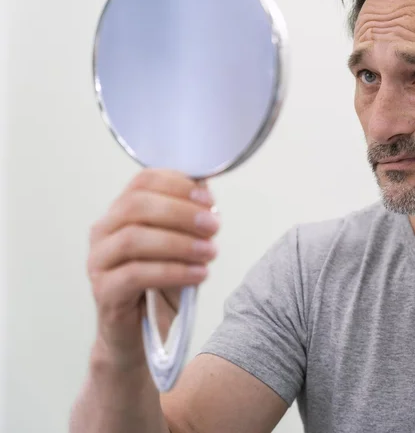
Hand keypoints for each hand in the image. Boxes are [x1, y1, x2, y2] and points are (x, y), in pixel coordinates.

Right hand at [86, 169, 219, 368]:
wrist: (140, 334)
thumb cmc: (162, 284)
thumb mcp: (181, 245)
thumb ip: (190, 218)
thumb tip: (206, 189)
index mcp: (121, 212)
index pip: (143, 181)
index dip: (177, 185)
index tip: (209, 199)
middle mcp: (104, 232)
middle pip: (136, 206)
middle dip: (181, 212)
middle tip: (214, 226)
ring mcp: (99, 262)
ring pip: (133, 238)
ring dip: (179, 242)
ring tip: (211, 252)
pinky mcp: (103, 291)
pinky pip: (136, 274)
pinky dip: (173, 271)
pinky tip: (199, 274)